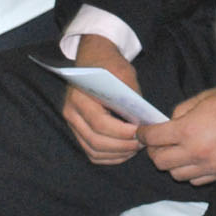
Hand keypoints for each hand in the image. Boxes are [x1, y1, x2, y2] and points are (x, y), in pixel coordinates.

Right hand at [62, 35, 143, 164]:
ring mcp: (73, 123)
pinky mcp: (78, 130)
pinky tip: (124, 152)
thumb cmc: (110, 65)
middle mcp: (72, 112)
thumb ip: (131, 95)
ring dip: (116, 154)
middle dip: (121, 146)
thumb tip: (143, 119)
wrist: (93, 59)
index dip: (121, 132)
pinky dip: (108, 156)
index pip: (99, 123)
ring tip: (136, 148)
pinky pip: (91, 151)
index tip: (139, 131)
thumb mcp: (124, 72)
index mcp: (80, 96)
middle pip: (96, 140)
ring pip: (93, 150)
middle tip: (142, 143)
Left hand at [137, 86, 215, 184]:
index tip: (142, 131)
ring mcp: (208, 166)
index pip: (153, 137)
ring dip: (172, 163)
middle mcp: (194, 152)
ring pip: (175, 174)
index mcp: (187, 130)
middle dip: (154, 150)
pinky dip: (190, 172)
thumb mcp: (204, 97)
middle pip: (159, 161)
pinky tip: (194, 159)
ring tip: (177, 152)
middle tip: (158, 142)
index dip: (143, 133)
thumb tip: (170, 122)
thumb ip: (181, 110)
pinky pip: (195, 180)